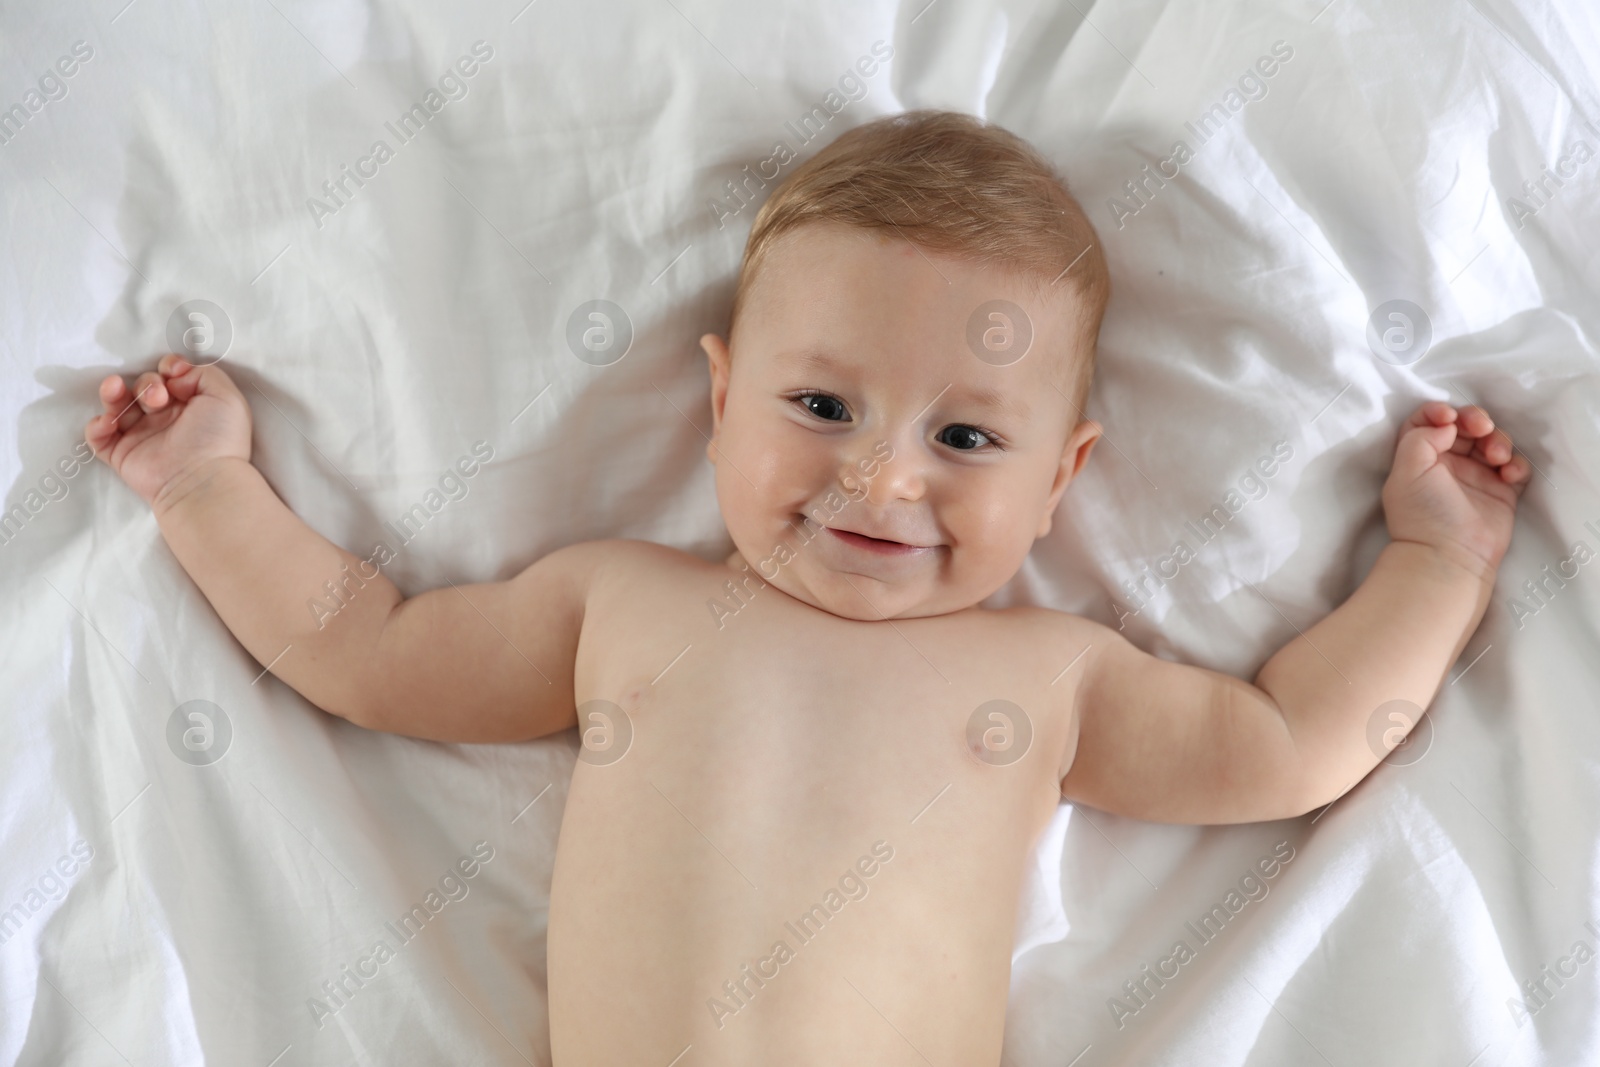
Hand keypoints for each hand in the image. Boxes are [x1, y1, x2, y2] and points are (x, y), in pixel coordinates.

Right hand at [85, 354, 252, 509]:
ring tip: (115, 388)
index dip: (168, 367)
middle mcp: (165, 418)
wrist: (200, 479)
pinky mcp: (122, 454)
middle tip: (158, 398)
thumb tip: (175, 375)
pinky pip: (98, 436)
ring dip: (112, 392)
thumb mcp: (226, 396)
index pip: (169, 375)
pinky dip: (97, 425)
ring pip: (117, 405)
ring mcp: (142, 435)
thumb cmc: (218, 438)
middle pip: (143, 386)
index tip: (174, 373)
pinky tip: (109, 422)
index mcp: (190, 404)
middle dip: (147, 383)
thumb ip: (203, 373)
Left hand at [1382, 402, 1529, 579]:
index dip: (1439, 412)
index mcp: (1420, 457)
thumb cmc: (1423, 514)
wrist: (1450, 556)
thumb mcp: (1406, 470)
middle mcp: (1447, 464)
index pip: (1428, 422)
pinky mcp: (1501, 491)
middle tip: (1481, 427)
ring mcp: (1476, 477)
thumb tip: (1446, 425)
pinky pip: (1515, 467)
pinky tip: (1508, 474)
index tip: (1448, 418)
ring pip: (1492, 442)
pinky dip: (1516, 464)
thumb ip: (1420, 437)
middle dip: (1476, 419)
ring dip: (1498, 441)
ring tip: (1496, 457)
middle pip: (1465, 427)